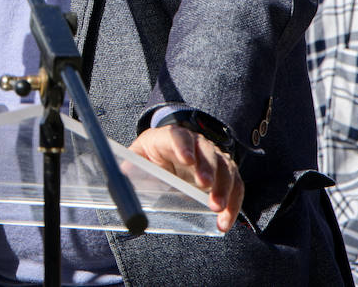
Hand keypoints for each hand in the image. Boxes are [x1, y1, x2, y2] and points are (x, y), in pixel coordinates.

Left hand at [129, 125, 243, 232]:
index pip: (177, 137)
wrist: (165, 156)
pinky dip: (233, 203)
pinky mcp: (224, 173)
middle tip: (204, 186)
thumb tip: (121, 177)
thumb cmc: (150, 158)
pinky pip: (235, 185)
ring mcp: (212, 157)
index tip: (186, 160)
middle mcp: (195, 143)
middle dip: (207, 168)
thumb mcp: (137, 159)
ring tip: (217, 208)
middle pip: (206, 151)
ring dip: (224, 187)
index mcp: (169, 137)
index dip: (182, 146)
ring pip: (225, 167)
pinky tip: (225, 221)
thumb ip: (130, 168)